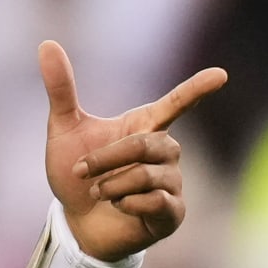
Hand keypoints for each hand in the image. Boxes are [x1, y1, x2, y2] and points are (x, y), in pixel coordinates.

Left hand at [39, 41, 226, 261]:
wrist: (75, 223)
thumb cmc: (75, 174)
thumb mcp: (63, 130)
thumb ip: (61, 89)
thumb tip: (47, 44)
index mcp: (144, 127)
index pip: (176, 103)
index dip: (197, 89)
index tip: (221, 75)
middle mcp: (165, 152)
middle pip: (146, 145)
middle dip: (108, 158)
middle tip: (81, 171)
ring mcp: (172, 183)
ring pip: (147, 174)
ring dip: (112, 184)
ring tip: (98, 193)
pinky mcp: (172, 213)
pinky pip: (156, 200)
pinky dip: (127, 203)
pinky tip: (119, 207)